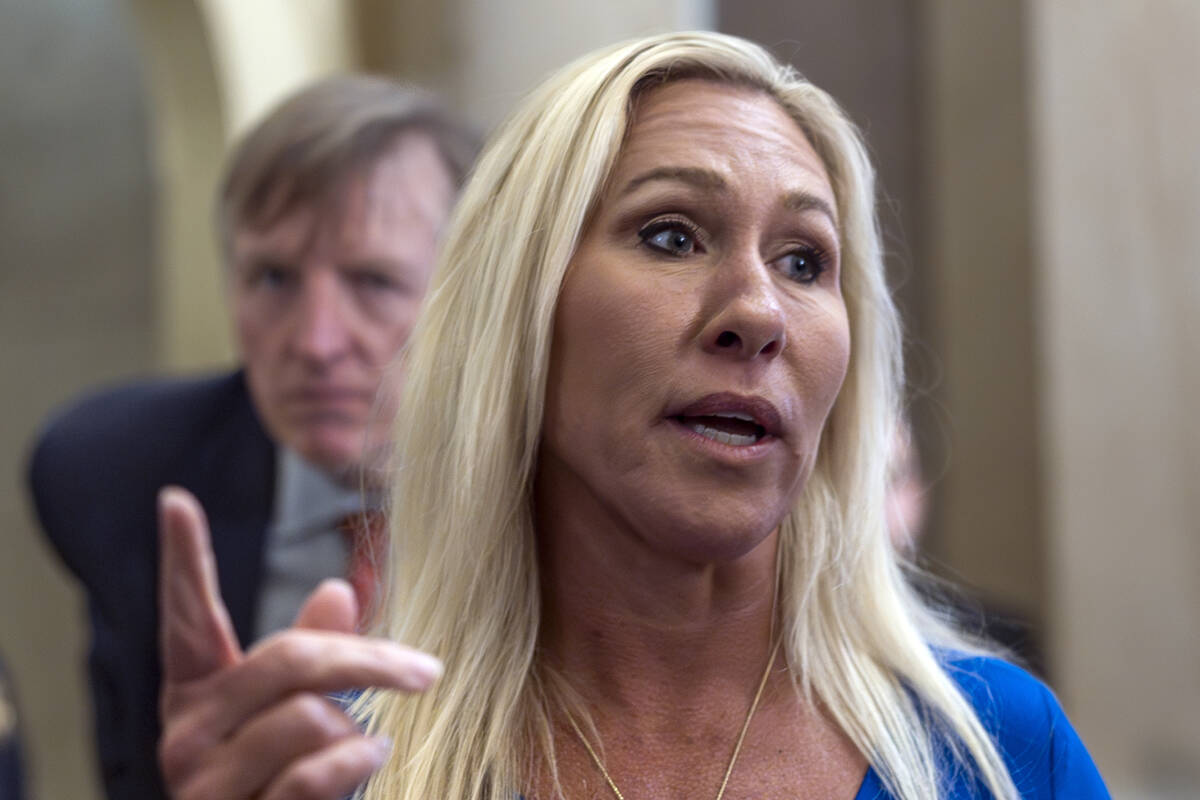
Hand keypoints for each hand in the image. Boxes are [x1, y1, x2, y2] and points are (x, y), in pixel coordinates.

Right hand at [157, 487, 439, 799]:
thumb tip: (336, 589)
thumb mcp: (293, 711)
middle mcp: (186, 729)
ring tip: (364, 743)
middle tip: (424, 671)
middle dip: (370, 661)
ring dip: (358, 730)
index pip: (187, 614)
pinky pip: (314, 773)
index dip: (183, 559)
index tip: (175, 499)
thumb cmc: (282, 778)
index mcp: (195, 691)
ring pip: (311, 718)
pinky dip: (357, 762)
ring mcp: (204, 780)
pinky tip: (371, 756)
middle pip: (289, 660)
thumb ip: (311, 654)